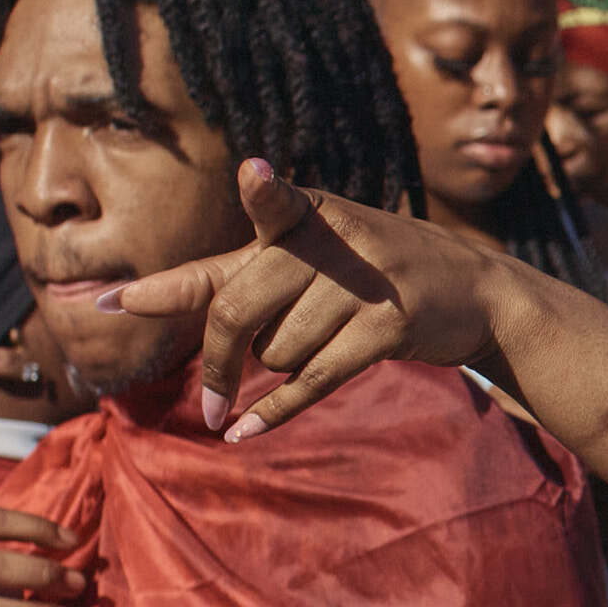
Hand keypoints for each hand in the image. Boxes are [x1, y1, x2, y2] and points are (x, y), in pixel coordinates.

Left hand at [95, 160, 517, 435]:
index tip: (254, 174)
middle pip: (240, 309)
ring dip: (282, 366)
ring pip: (278, 351)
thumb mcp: (305, 256)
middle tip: (204, 402)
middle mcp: (338, 243)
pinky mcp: (391, 330)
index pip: (276, 203)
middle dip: (216, 362)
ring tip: (323, 343)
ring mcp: (368, 287)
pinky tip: (241, 432)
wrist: (478, 294)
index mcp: (309, 213)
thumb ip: (221, 273)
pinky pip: (313, 380)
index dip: (262, 191)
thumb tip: (128, 296)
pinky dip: (273, 412)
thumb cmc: (368, 272)